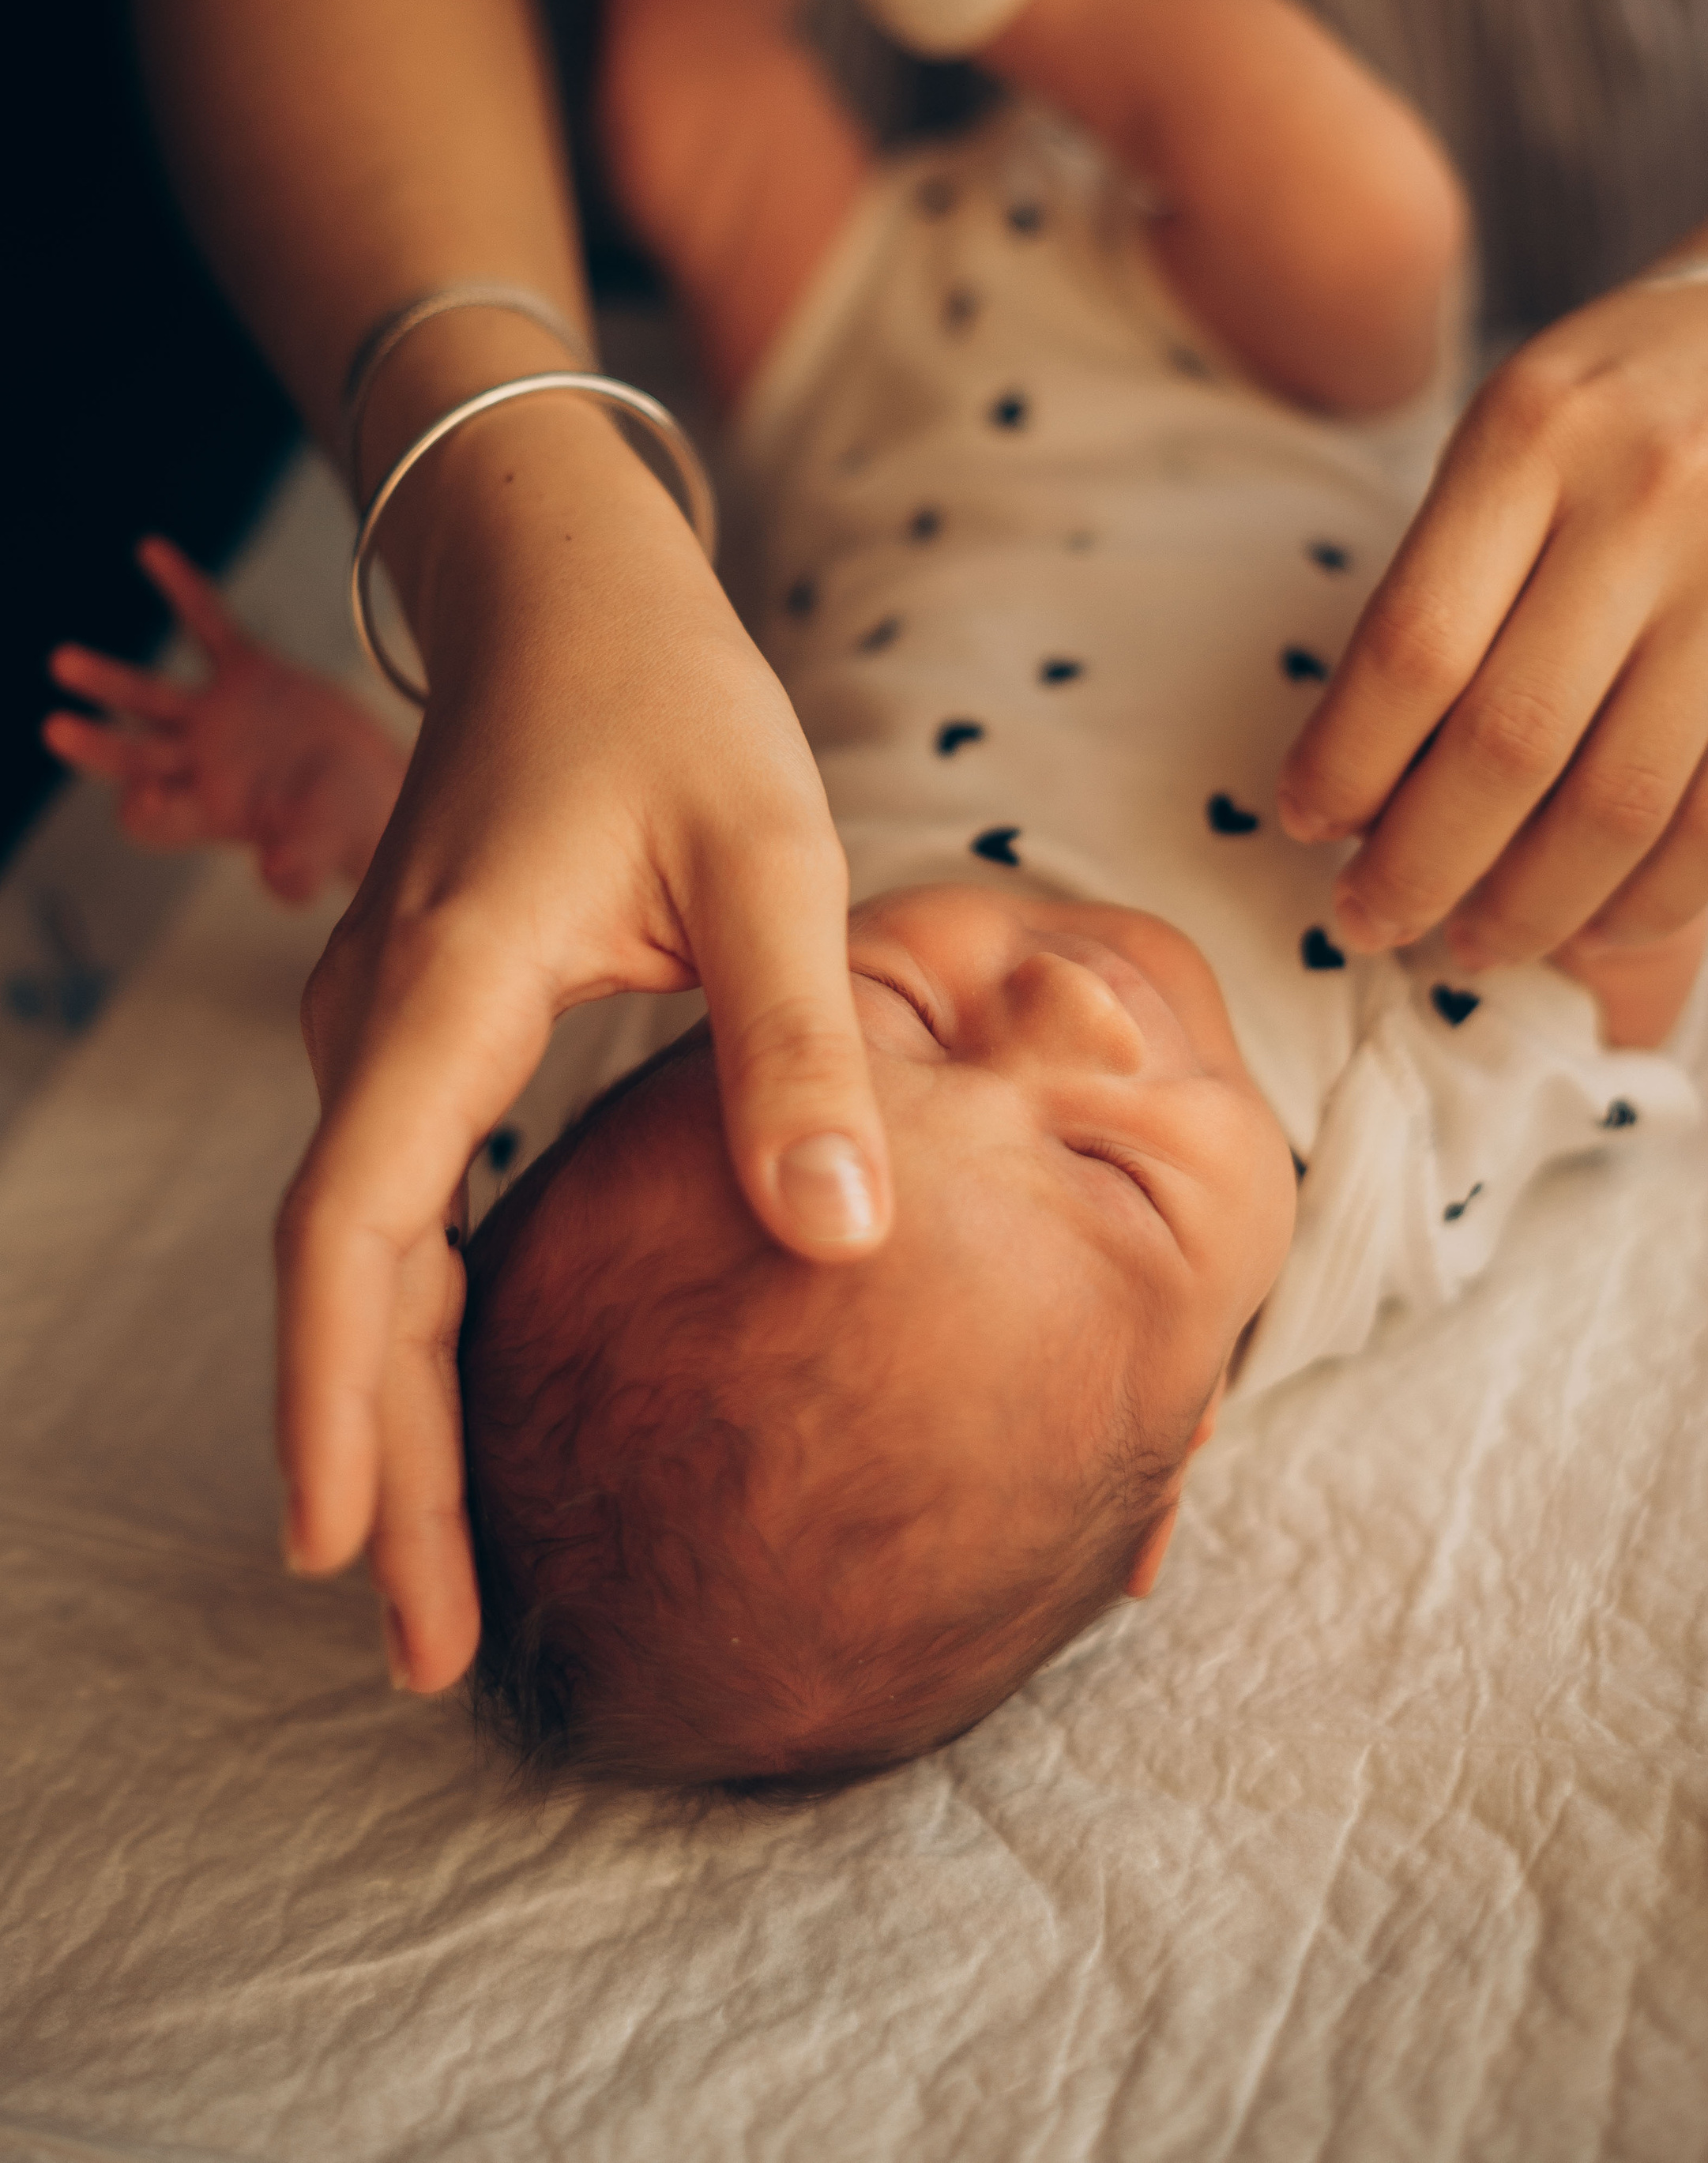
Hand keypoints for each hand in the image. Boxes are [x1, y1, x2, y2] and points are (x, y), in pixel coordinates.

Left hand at [45, 538, 406, 901]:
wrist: (371, 788)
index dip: (148, 810)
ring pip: (148, 699)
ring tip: (62, 664)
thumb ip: (300, 865)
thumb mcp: (326, 848)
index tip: (148, 799)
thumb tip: (280, 876)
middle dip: (97, 746)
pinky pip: (207, 626)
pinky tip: (151, 551)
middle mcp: (198, 767)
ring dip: (107, 681)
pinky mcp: (246, 676)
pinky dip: (184, 591)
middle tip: (57, 728)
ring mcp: (215, 719)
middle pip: (133, 758)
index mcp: (208, 815)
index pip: (157, 816)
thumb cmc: (343, 829)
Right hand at [274, 398, 892, 1691]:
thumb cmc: (667, 695)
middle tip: (427, 1654)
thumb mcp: (769, 852)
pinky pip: (395, 1204)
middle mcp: (378, 1021)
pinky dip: (415, 1321)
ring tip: (437, 1575)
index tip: (339, 1555)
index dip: (338, 1399)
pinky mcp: (419, 1022)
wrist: (564, 581)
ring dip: (390, 1408)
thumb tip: (840, 1240)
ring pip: (362, 1253)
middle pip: (345, 1280)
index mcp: (447, 987)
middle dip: (371, 1465)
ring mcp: (384, 1025)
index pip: (355, 1228)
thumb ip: (800, 1040)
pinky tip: (459, 1405)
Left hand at [1280, 131, 1707, 962]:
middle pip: (1507, 747)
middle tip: (1364, 922)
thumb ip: (1456, 553)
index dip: (1345, 764)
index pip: (1412, 646)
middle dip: (1415, 866)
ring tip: (1464, 946)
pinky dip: (1648, 901)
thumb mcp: (1534, 402)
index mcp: (1534, 431)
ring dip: (1525, 909)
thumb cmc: (1666, 361)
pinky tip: (1586, 927)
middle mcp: (1644, 505)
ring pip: (1618, 808)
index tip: (1301, 823)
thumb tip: (1369, 752)